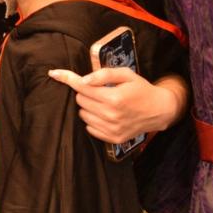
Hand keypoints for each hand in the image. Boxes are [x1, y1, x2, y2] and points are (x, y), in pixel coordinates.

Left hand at [48, 69, 187, 143]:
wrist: (159, 110)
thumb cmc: (140, 89)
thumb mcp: (126, 74)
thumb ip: (104, 74)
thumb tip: (84, 80)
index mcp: (114, 98)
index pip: (81, 88)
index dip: (68, 78)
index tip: (54, 74)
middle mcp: (111, 115)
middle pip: (80, 100)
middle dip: (85, 92)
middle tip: (100, 91)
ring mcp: (112, 129)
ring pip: (83, 114)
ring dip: (89, 107)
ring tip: (105, 102)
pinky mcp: (113, 138)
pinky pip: (90, 128)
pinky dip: (93, 119)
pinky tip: (106, 114)